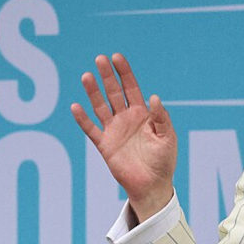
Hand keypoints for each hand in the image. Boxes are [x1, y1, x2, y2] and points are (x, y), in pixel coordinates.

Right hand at [71, 53, 176, 221]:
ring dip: (93, 92)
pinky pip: (91, 130)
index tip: (116, 57)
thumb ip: (161, 118)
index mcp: (142, 114)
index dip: (124, 72)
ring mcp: (114, 131)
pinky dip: (83, 119)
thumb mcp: (167, 137)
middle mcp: (126, 118)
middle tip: (99, 59)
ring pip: (100, 106)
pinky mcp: (104, 145)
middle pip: (113, 92)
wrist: (152, 186)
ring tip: (86, 76)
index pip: (131, 87)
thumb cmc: (163, 161)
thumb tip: (153, 97)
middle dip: (107, 76)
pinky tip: (76, 106)